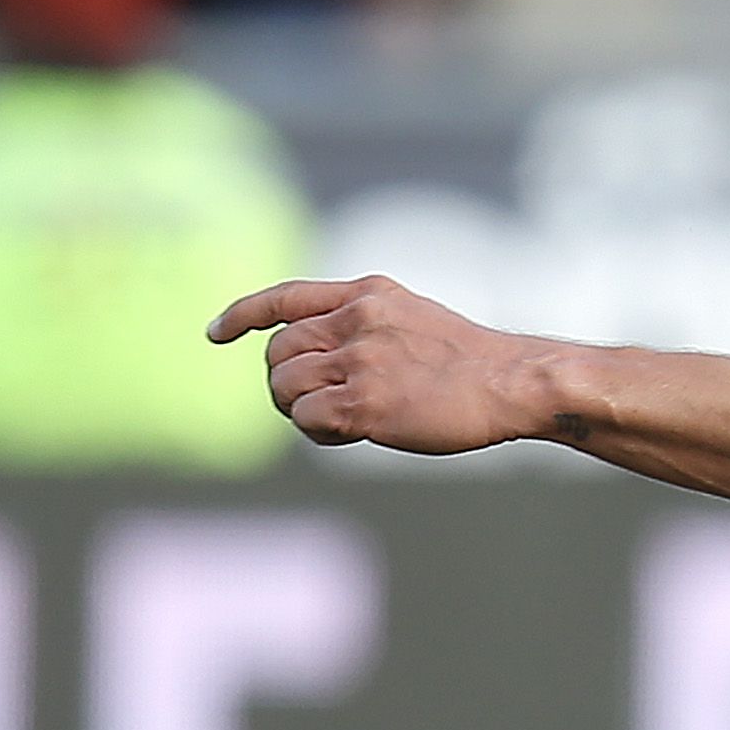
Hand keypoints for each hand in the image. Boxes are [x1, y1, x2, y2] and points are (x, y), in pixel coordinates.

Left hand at [209, 275, 559, 453]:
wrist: (512, 382)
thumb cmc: (470, 363)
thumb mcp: (412, 318)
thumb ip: (363, 325)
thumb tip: (312, 359)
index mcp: (368, 294)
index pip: (286, 297)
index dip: (244, 315)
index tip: (217, 334)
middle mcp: (358, 319)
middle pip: (279, 351)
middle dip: (284, 382)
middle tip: (313, 405)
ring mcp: (361, 359)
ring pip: (284, 385)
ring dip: (297, 409)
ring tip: (335, 421)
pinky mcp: (366, 402)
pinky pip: (305, 417)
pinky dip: (316, 432)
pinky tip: (346, 435)